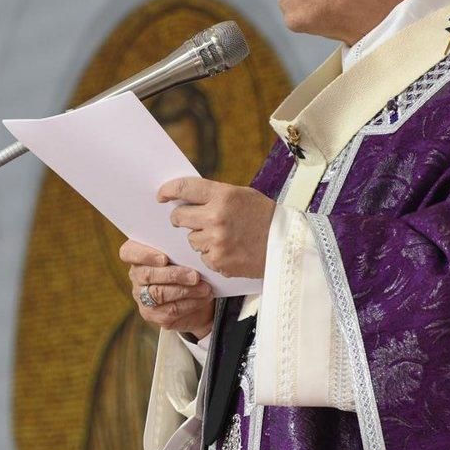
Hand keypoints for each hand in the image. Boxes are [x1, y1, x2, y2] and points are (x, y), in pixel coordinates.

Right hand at [119, 239, 213, 339]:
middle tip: (195, 276)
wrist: (195, 294)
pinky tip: (203, 298)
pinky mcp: (152, 314)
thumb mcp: (182, 254)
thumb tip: (191, 251)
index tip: (164, 258)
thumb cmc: (186, 265)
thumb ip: (179, 250)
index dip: (144, 255)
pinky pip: (170, 310)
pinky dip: (190, 303)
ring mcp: (141, 297)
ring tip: (205, 288)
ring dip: (186, 291)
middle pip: (147, 275)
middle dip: (174, 275)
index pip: (128, 252)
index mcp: (137, 255)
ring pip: (159, 294)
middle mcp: (136, 276)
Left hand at [160, 177, 274, 278]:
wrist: (287, 244)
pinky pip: (202, 257)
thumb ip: (214, 195)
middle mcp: (216, 217)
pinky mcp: (219, 262)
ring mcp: (216, 241)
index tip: (161, 195)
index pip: (184, 188)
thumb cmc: (263, 216)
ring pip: (190, 240)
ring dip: (199, 238)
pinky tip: (229, 250)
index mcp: (223, 196)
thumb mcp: (241, 195)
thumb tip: (184, 198)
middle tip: (186, 219)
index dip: (168, 190)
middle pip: (178, 217)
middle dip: (180, 218)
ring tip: (222, 236)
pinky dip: (211, 254)